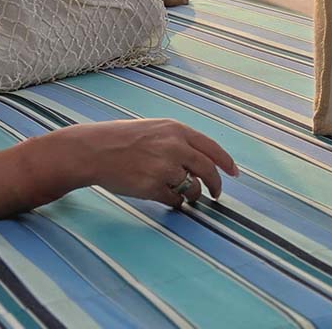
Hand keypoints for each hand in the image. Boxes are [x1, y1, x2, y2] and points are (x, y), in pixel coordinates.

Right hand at [62, 118, 237, 207]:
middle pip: (207, 170)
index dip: (226, 162)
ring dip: (192, 194)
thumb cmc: (125, 139)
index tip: (234, 173)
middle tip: (216, 194)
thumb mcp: (156, 129)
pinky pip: (174, 200)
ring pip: (191, 188)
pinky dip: (175, 202)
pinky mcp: (152, 187)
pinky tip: (167, 198)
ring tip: (184, 195)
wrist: (96, 150)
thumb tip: (203, 163)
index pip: (211, 148)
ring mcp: (163, 168)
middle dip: (215, 184)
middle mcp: (173, 147)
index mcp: (176, 130)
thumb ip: (180, 142)